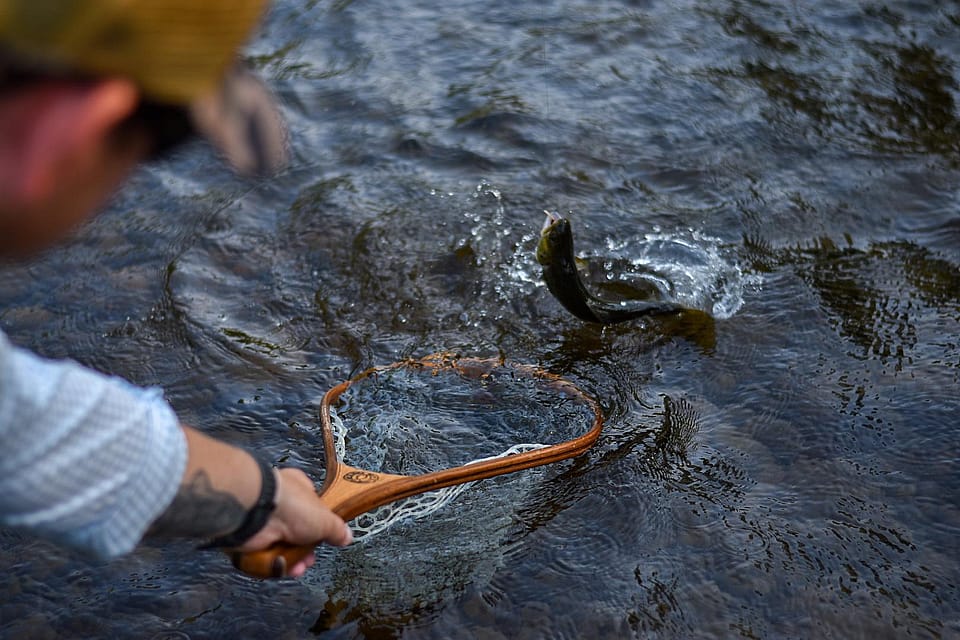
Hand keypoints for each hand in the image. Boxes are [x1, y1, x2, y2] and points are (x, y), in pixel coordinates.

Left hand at [235, 467, 351, 576]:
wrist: (258, 512)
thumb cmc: (288, 504)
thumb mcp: (325, 519)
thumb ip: (337, 529)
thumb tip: (346, 535)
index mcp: (300, 491)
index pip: (313, 511)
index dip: (320, 530)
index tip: (325, 540)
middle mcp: (281, 505)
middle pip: (297, 535)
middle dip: (305, 552)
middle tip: (309, 558)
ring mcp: (264, 522)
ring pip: (281, 549)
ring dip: (290, 561)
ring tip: (296, 566)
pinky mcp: (251, 540)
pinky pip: (265, 558)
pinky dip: (273, 564)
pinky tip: (281, 564)